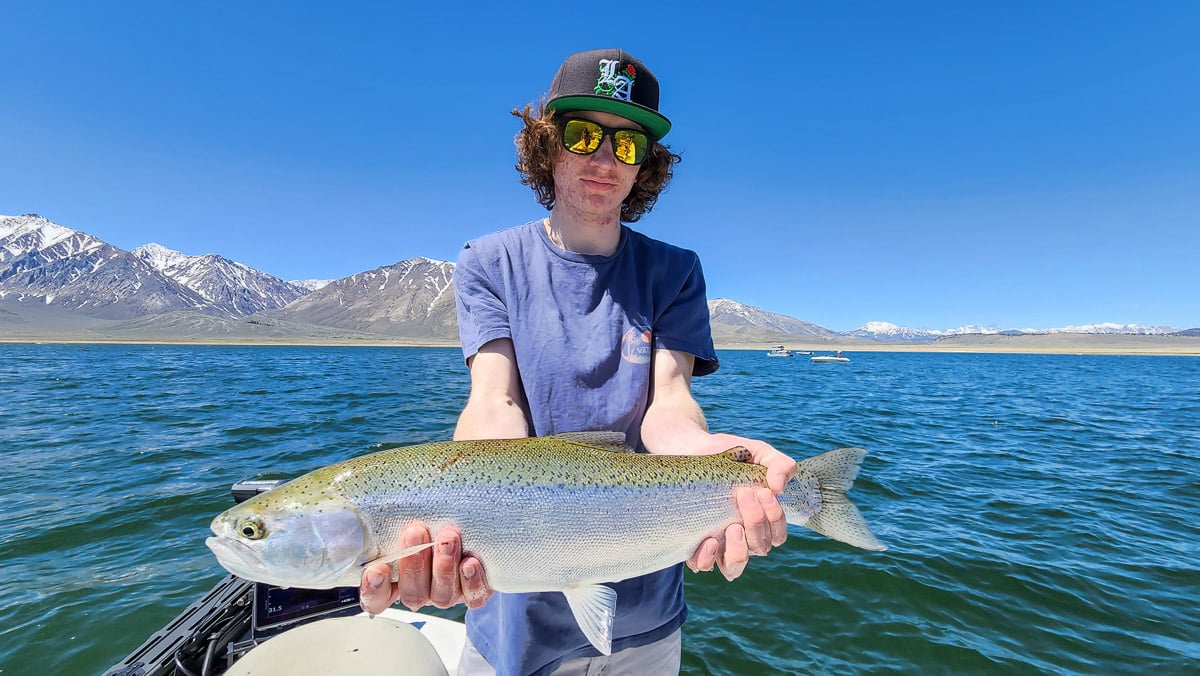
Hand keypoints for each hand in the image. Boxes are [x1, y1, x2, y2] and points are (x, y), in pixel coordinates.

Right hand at [360, 524, 491, 613]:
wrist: (475, 525)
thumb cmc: (433, 521)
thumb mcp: (412, 519)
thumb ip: (395, 522)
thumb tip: (379, 506)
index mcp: (398, 580)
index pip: (377, 597)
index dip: (373, 589)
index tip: (376, 571)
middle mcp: (422, 591)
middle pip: (412, 593)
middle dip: (413, 564)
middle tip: (416, 533)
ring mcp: (448, 594)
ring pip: (442, 595)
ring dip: (444, 567)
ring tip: (448, 539)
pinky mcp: (475, 593)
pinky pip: (473, 597)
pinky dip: (472, 581)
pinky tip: (470, 563)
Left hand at [687, 438, 796, 580]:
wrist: (690, 447)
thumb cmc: (727, 454)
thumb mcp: (757, 452)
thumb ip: (778, 464)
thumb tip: (779, 488)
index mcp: (759, 519)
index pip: (777, 534)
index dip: (775, 519)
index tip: (763, 492)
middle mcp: (741, 536)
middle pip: (759, 547)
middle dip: (756, 522)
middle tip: (744, 494)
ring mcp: (717, 542)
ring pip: (733, 568)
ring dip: (738, 552)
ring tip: (732, 528)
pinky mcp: (693, 543)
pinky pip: (703, 565)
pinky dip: (708, 558)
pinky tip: (710, 540)